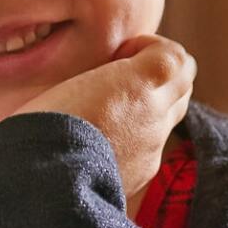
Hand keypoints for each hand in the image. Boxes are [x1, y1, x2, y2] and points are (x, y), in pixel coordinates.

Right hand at [13, 35, 196, 206]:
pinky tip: (100, 142)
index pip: (174, 55)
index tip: (119, 54)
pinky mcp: (143, 172)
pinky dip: (134, 138)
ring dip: (146, 105)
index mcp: (138, 83)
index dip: (149, 48)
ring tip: (108, 110)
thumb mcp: (68, 81)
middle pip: (184, 82)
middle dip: (156, 74)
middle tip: (119, 78)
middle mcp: (155, 114)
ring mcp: (153, 146)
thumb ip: (102, 72)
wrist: (43, 179)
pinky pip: (151, 146)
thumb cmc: (44, 123)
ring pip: (169, 115)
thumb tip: (109, 71)